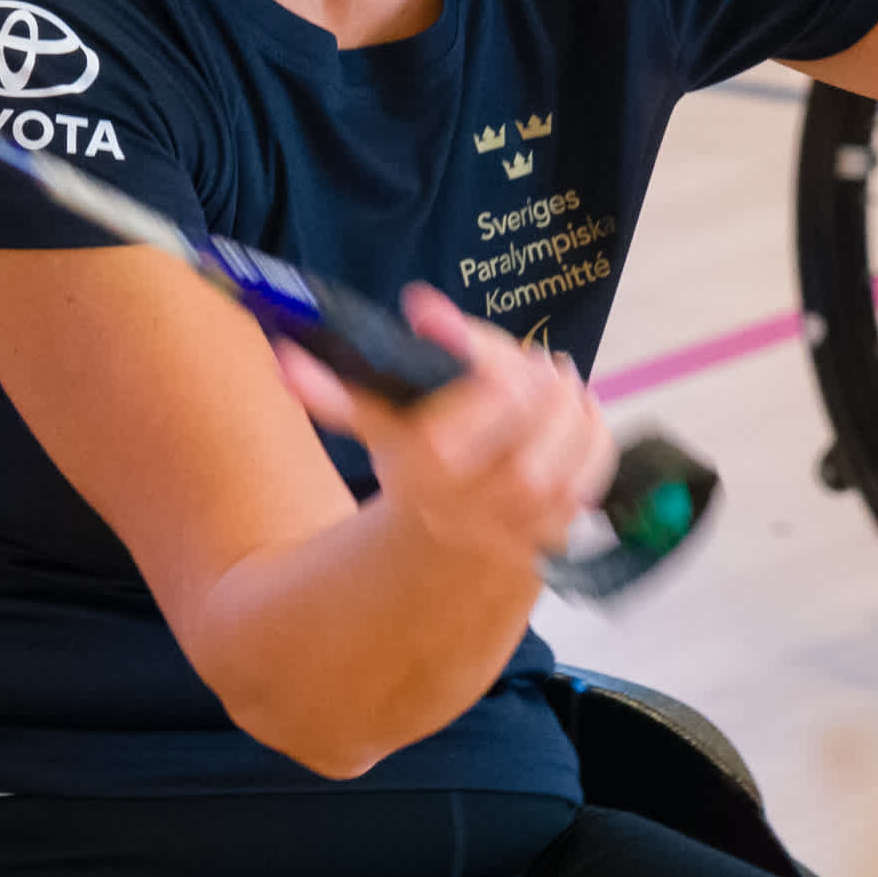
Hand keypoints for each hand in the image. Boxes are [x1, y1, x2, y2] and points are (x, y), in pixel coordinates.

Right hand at [274, 287, 618, 577]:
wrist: (446, 545)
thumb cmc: (415, 465)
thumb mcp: (379, 425)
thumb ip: (336, 391)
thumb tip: (286, 359)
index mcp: (425, 472)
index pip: (451, 426)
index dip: (471, 364)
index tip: (455, 331)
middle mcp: (471, 506)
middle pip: (526, 436)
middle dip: (535, 389)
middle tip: (533, 361)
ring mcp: (518, 524)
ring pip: (565, 461)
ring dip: (569, 413)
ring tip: (557, 381)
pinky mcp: (556, 531)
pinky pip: (590, 482)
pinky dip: (592, 442)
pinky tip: (578, 416)